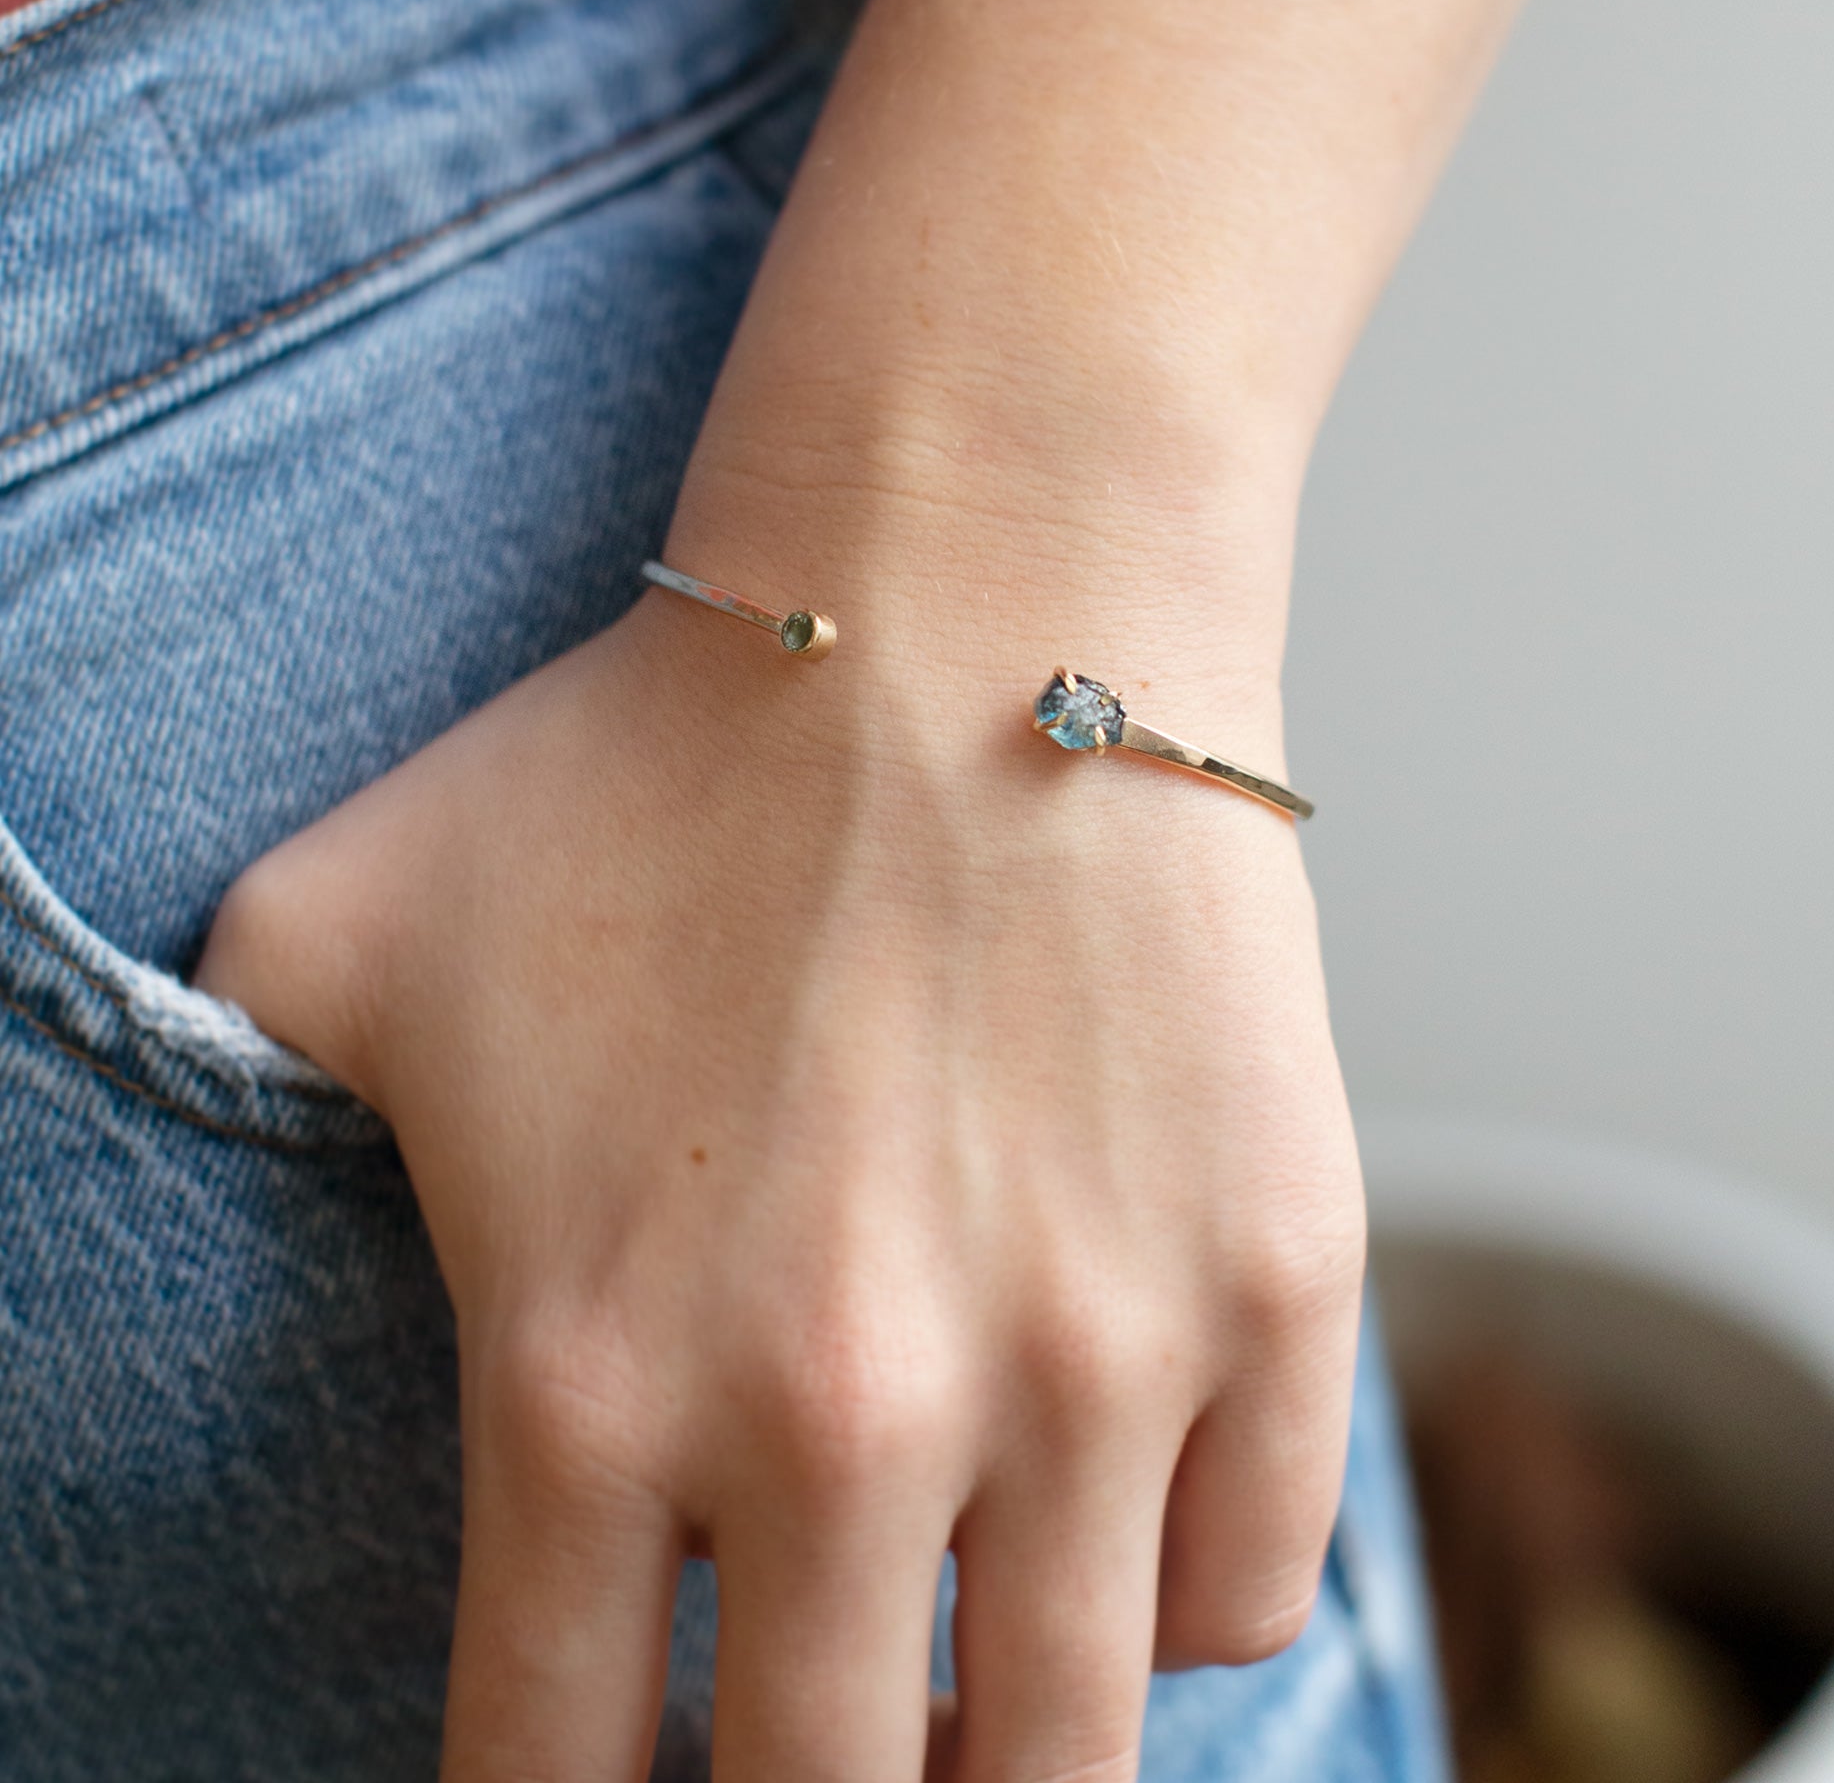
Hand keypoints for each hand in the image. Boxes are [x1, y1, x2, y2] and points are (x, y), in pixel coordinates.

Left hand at [194, 491, 1364, 1782]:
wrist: (975, 595)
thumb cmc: (666, 750)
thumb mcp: (355, 918)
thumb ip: (210, 1093)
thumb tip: (136, 1192)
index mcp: (585, 1371)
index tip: (623, 1770)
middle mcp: (841, 1412)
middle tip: (802, 1731)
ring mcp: (1091, 1359)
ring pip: (1063, 1757)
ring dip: (1002, 1753)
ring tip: (964, 1667)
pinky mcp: (1270, 1282)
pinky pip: (1247, 1589)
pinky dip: (1175, 1595)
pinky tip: (1116, 1499)